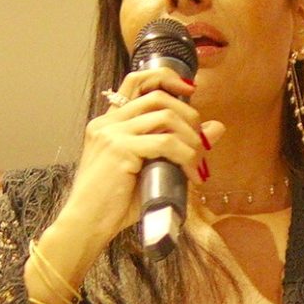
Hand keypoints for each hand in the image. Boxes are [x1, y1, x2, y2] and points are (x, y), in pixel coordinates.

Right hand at [41, 65, 224, 282]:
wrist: (87, 225)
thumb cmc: (114, 204)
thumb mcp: (151, 170)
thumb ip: (179, 147)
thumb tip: (216, 127)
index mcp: (108, 123)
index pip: (136, 81)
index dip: (166, 78)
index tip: (189, 91)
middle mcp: (108, 122)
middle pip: (158, 97)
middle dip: (189, 117)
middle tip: (202, 144)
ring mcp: (112, 133)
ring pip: (165, 117)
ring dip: (191, 139)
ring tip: (197, 163)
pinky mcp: (120, 149)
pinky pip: (165, 143)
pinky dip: (186, 156)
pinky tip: (192, 174)